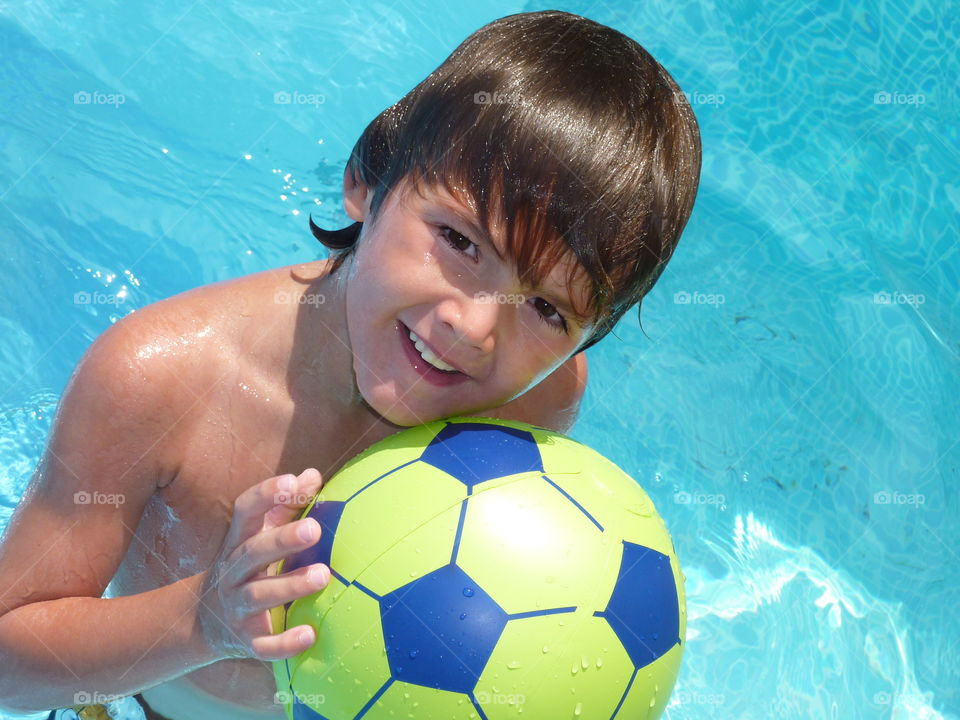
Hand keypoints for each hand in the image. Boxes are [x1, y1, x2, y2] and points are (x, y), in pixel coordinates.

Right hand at [197, 468, 328, 660]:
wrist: (203, 621)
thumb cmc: (248, 566)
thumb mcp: (259, 535)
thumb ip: (286, 507)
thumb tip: (313, 474)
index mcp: (238, 541)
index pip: (245, 511)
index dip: (266, 495)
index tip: (291, 482)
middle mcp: (232, 572)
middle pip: (254, 552)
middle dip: (283, 540)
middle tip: (315, 529)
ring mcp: (236, 607)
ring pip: (259, 596)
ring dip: (291, 585)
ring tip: (323, 575)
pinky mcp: (245, 640)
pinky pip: (263, 645)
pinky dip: (284, 643)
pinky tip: (310, 635)